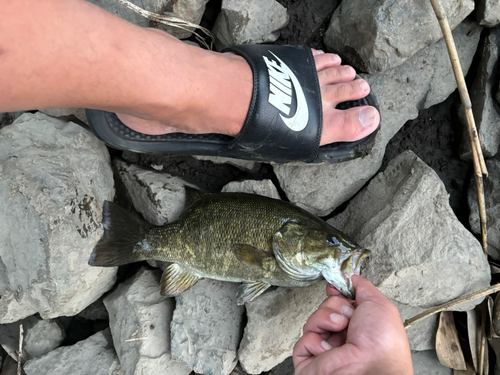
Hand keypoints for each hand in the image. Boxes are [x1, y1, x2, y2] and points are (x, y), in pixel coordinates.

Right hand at [293, 275, 412, 374]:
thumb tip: (350, 277)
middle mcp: (343, 337)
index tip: (335, 288)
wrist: (371, 369)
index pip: (339, 301)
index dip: (336, 292)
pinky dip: (315, 342)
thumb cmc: (382, 343)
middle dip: (335, 307)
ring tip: (339, 331)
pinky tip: (328, 349)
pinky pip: (303, 340)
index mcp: (359, 325)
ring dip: (325, 321)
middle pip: (325, 307)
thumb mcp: (379, 304)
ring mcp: (326, 348)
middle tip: (348, 318)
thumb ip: (363, 287)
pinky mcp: (311, 360)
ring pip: (313, 321)